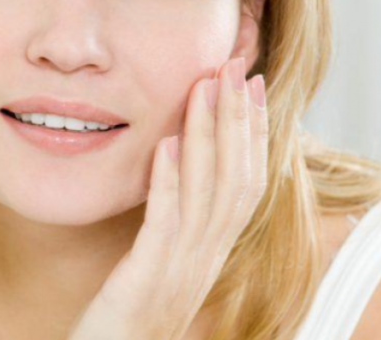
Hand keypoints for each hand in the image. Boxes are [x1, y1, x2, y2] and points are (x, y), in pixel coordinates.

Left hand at [68, 57, 267, 339]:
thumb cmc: (128, 318)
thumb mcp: (159, 267)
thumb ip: (173, 226)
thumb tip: (178, 172)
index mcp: (210, 253)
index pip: (245, 183)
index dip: (252, 133)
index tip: (249, 84)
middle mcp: (205, 259)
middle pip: (236, 179)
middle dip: (237, 119)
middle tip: (234, 66)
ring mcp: (180, 270)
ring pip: (208, 194)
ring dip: (208, 135)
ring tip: (204, 87)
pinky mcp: (146, 281)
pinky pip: (165, 224)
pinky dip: (169, 181)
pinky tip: (166, 144)